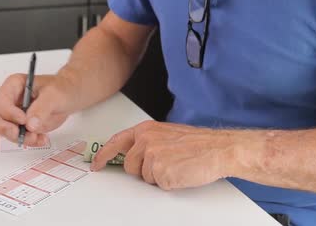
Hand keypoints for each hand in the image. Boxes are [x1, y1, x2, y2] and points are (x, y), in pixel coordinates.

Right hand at [0, 74, 76, 146]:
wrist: (69, 96)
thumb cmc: (61, 88)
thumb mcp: (54, 95)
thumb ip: (42, 108)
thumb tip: (30, 124)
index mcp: (14, 85)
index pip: (1, 100)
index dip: (9, 112)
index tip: (23, 120)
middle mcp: (10, 99)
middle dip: (6, 129)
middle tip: (20, 135)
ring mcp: (14, 113)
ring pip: (4, 130)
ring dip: (19, 137)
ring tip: (37, 137)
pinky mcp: (20, 125)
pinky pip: (17, 137)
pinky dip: (28, 141)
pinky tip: (41, 139)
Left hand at [91, 121, 240, 190]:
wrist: (219, 149)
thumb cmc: (198, 143)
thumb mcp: (167, 134)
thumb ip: (147, 141)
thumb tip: (132, 154)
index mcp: (146, 130)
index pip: (115, 142)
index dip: (103, 155)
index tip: (96, 164)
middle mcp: (146, 141)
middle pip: (129, 166)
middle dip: (142, 170)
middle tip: (165, 163)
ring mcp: (152, 156)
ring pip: (144, 177)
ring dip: (158, 176)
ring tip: (176, 165)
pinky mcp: (162, 172)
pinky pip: (158, 185)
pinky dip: (169, 183)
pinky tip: (181, 172)